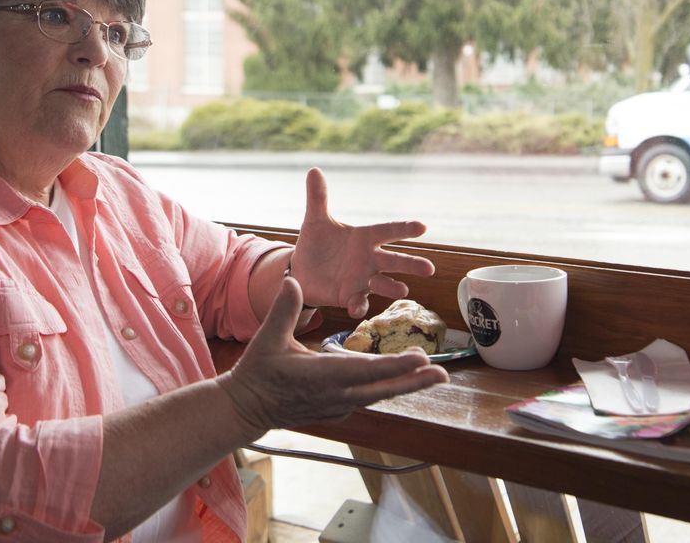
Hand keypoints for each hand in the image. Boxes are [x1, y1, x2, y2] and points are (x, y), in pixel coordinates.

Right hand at [219, 277, 447, 436]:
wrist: (246, 409)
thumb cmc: (257, 372)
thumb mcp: (267, 338)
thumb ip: (283, 309)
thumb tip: (292, 280)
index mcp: (322, 377)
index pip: (365, 372)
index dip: (394, 366)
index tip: (420, 359)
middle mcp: (337, 395)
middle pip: (383, 389)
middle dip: (414, 381)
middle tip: (442, 374)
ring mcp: (339, 405)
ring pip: (380, 395)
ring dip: (407, 385)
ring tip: (434, 376)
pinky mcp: (338, 409)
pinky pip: (369, 398)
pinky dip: (388, 388)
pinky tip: (404, 380)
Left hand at [291, 168, 434, 317]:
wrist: (301, 269)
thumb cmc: (316, 243)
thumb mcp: (315, 220)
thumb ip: (318, 198)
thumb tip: (314, 170)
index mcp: (365, 238)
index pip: (388, 231)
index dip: (404, 229)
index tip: (422, 226)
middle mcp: (369, 259)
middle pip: (395, 260)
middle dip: (411, 264)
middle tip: (429, 268)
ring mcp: (361, 279)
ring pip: (382, 284)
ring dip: (392, 287)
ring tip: (403, 290)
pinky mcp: (349, 296)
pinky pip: (357, 302)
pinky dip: (358, 306)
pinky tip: (355, 309)